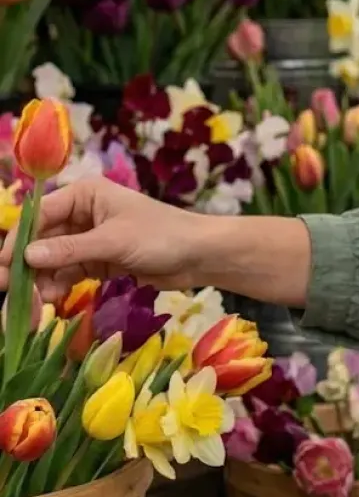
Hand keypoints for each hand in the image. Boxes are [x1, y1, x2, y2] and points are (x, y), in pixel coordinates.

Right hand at [0, 178, 204, 302]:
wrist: (200, 255)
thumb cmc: (162, 236)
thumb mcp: (113, 241)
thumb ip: (69, 250)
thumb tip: (26, 256)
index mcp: (85, 195)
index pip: (39, 215)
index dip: (18, 241)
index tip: (4, 267)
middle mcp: (82, 213)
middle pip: (41, 239)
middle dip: (26, 265)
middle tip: (12, 291)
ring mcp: (89, 238)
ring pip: (51, 260)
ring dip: (42, 280)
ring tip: (39, 301)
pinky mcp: (98, 261)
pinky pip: (67, 273)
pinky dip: (59, 285)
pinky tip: (55, 300)